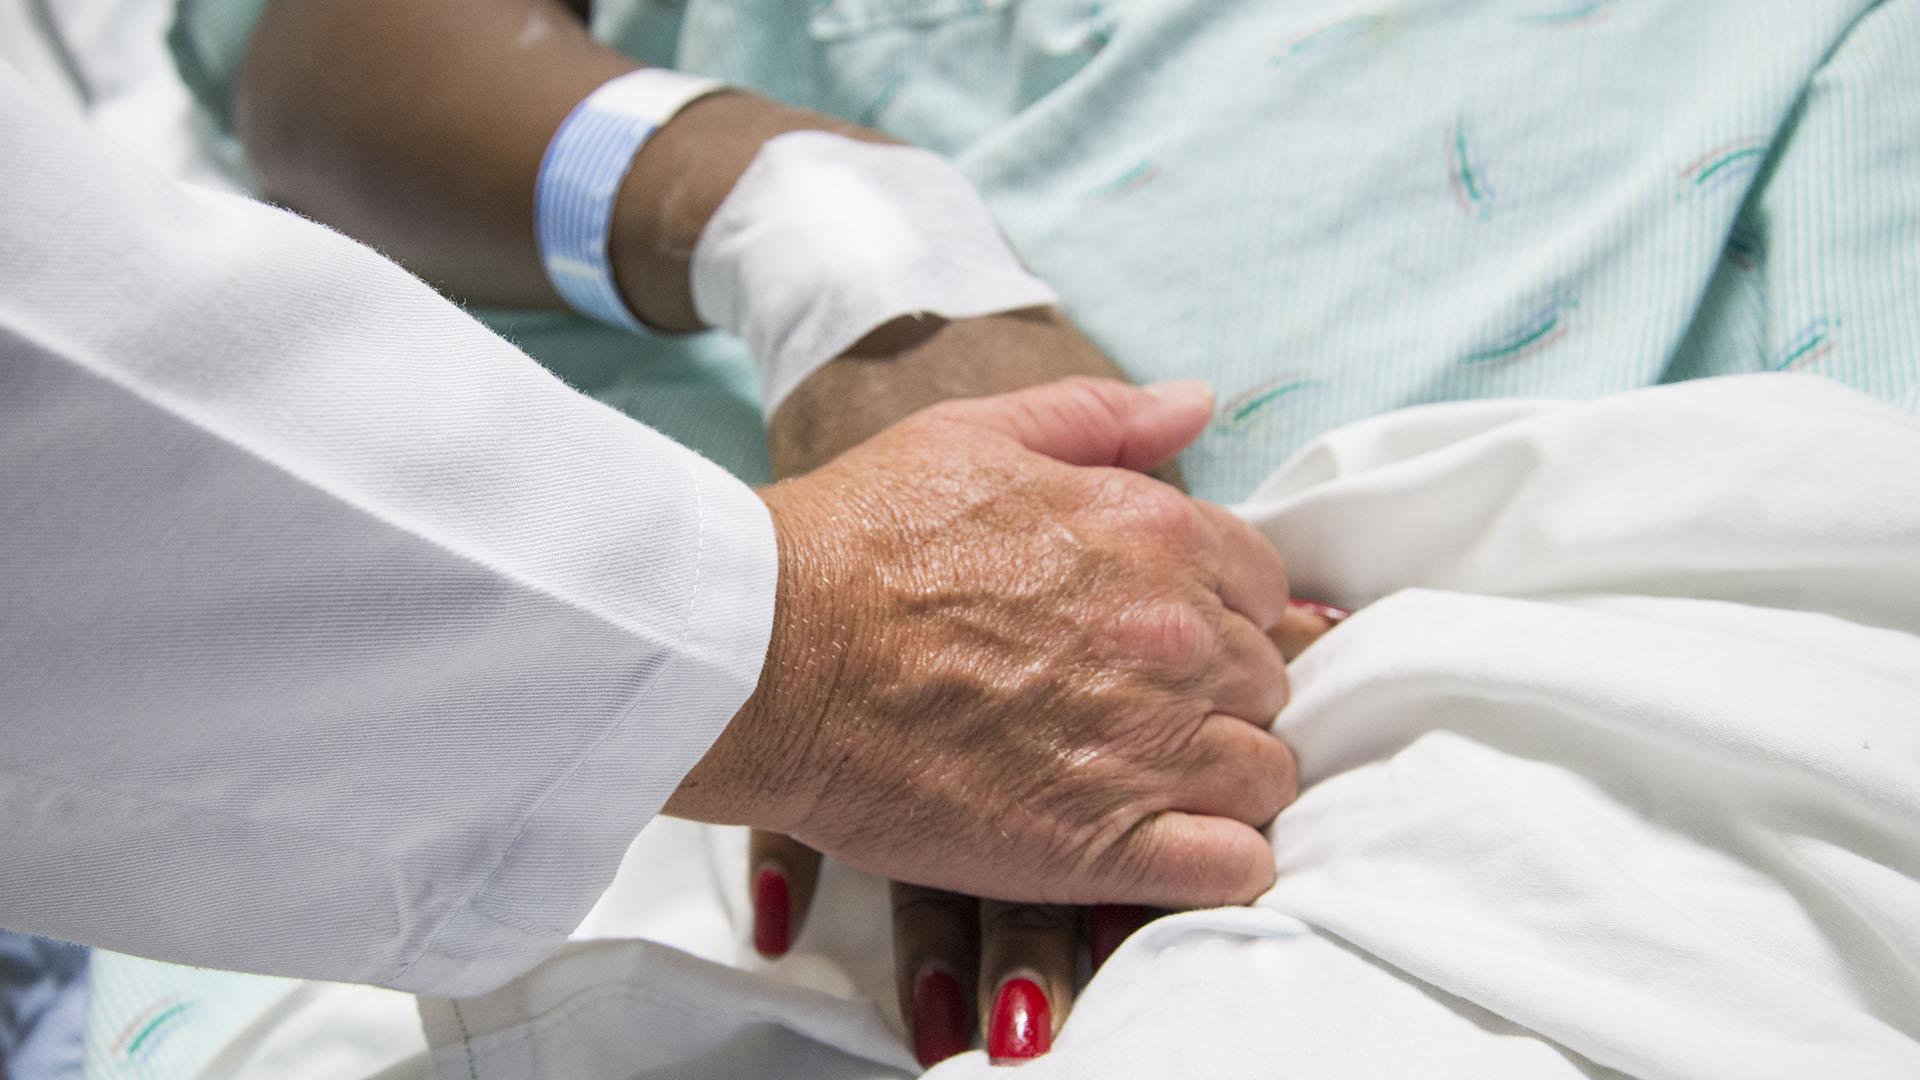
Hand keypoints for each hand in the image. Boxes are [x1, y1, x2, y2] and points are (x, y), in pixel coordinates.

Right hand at [663, 375, 1299, 913]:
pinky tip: (1168, 852)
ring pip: (1268, 776)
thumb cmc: (854, 539)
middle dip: (1222, 698)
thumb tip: (1197, 402)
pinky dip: (1222, 864)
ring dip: (1224, 781)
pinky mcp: (1105, 845)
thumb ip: (1100, 416)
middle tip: (1144, 715)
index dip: (1225, 615)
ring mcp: (1148, 745)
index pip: (1266, 587)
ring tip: (1151, 788)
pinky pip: (1234, 868)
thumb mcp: (975, 435)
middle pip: (1269, 682)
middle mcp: (1174, 637)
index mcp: (1156, 534)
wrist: (767, 651)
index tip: (1173, 642)